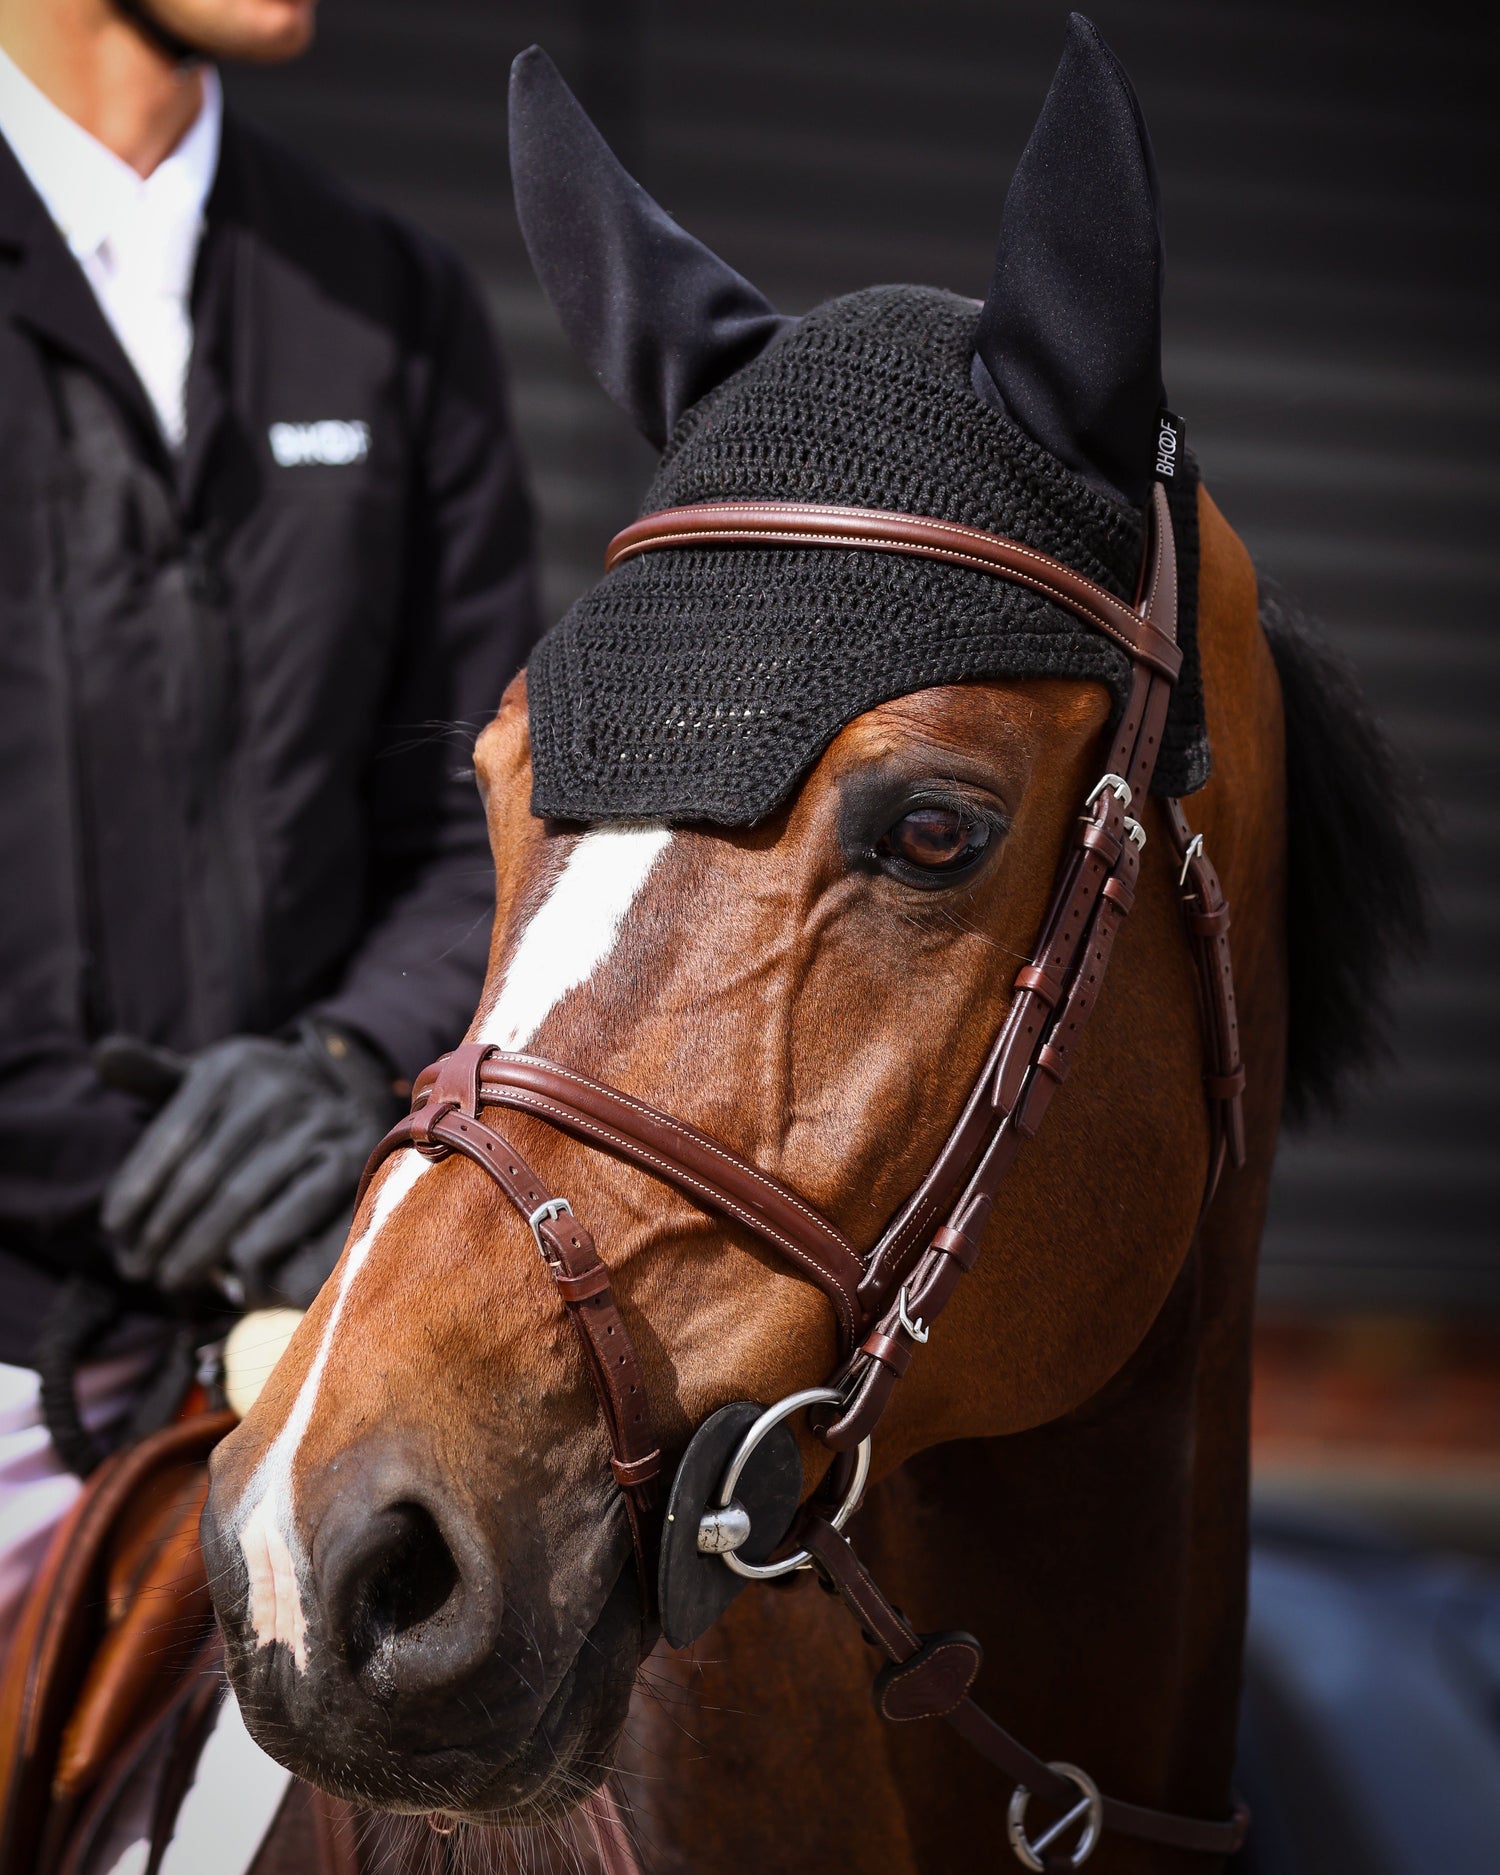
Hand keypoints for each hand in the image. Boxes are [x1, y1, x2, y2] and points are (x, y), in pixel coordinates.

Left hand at [99, 1022, 400, 1306]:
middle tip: (138, 1270)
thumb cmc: (255, 1099)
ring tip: (172, 1280)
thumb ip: (156, 1074)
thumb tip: (103, 1055)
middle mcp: (272, 1088)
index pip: (169, 1140)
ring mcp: (314, 1122)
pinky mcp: (347, 1159)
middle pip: (199, 1176)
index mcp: (229, 1066)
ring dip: (199, 1249)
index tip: (113, 1233)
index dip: (136, 1191)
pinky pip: (290, 1213)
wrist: (348, 1091)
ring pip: (238, 1200)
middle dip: (161, 1231)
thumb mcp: (210, 1077)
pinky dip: (257, 1247)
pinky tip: (231, 1272)